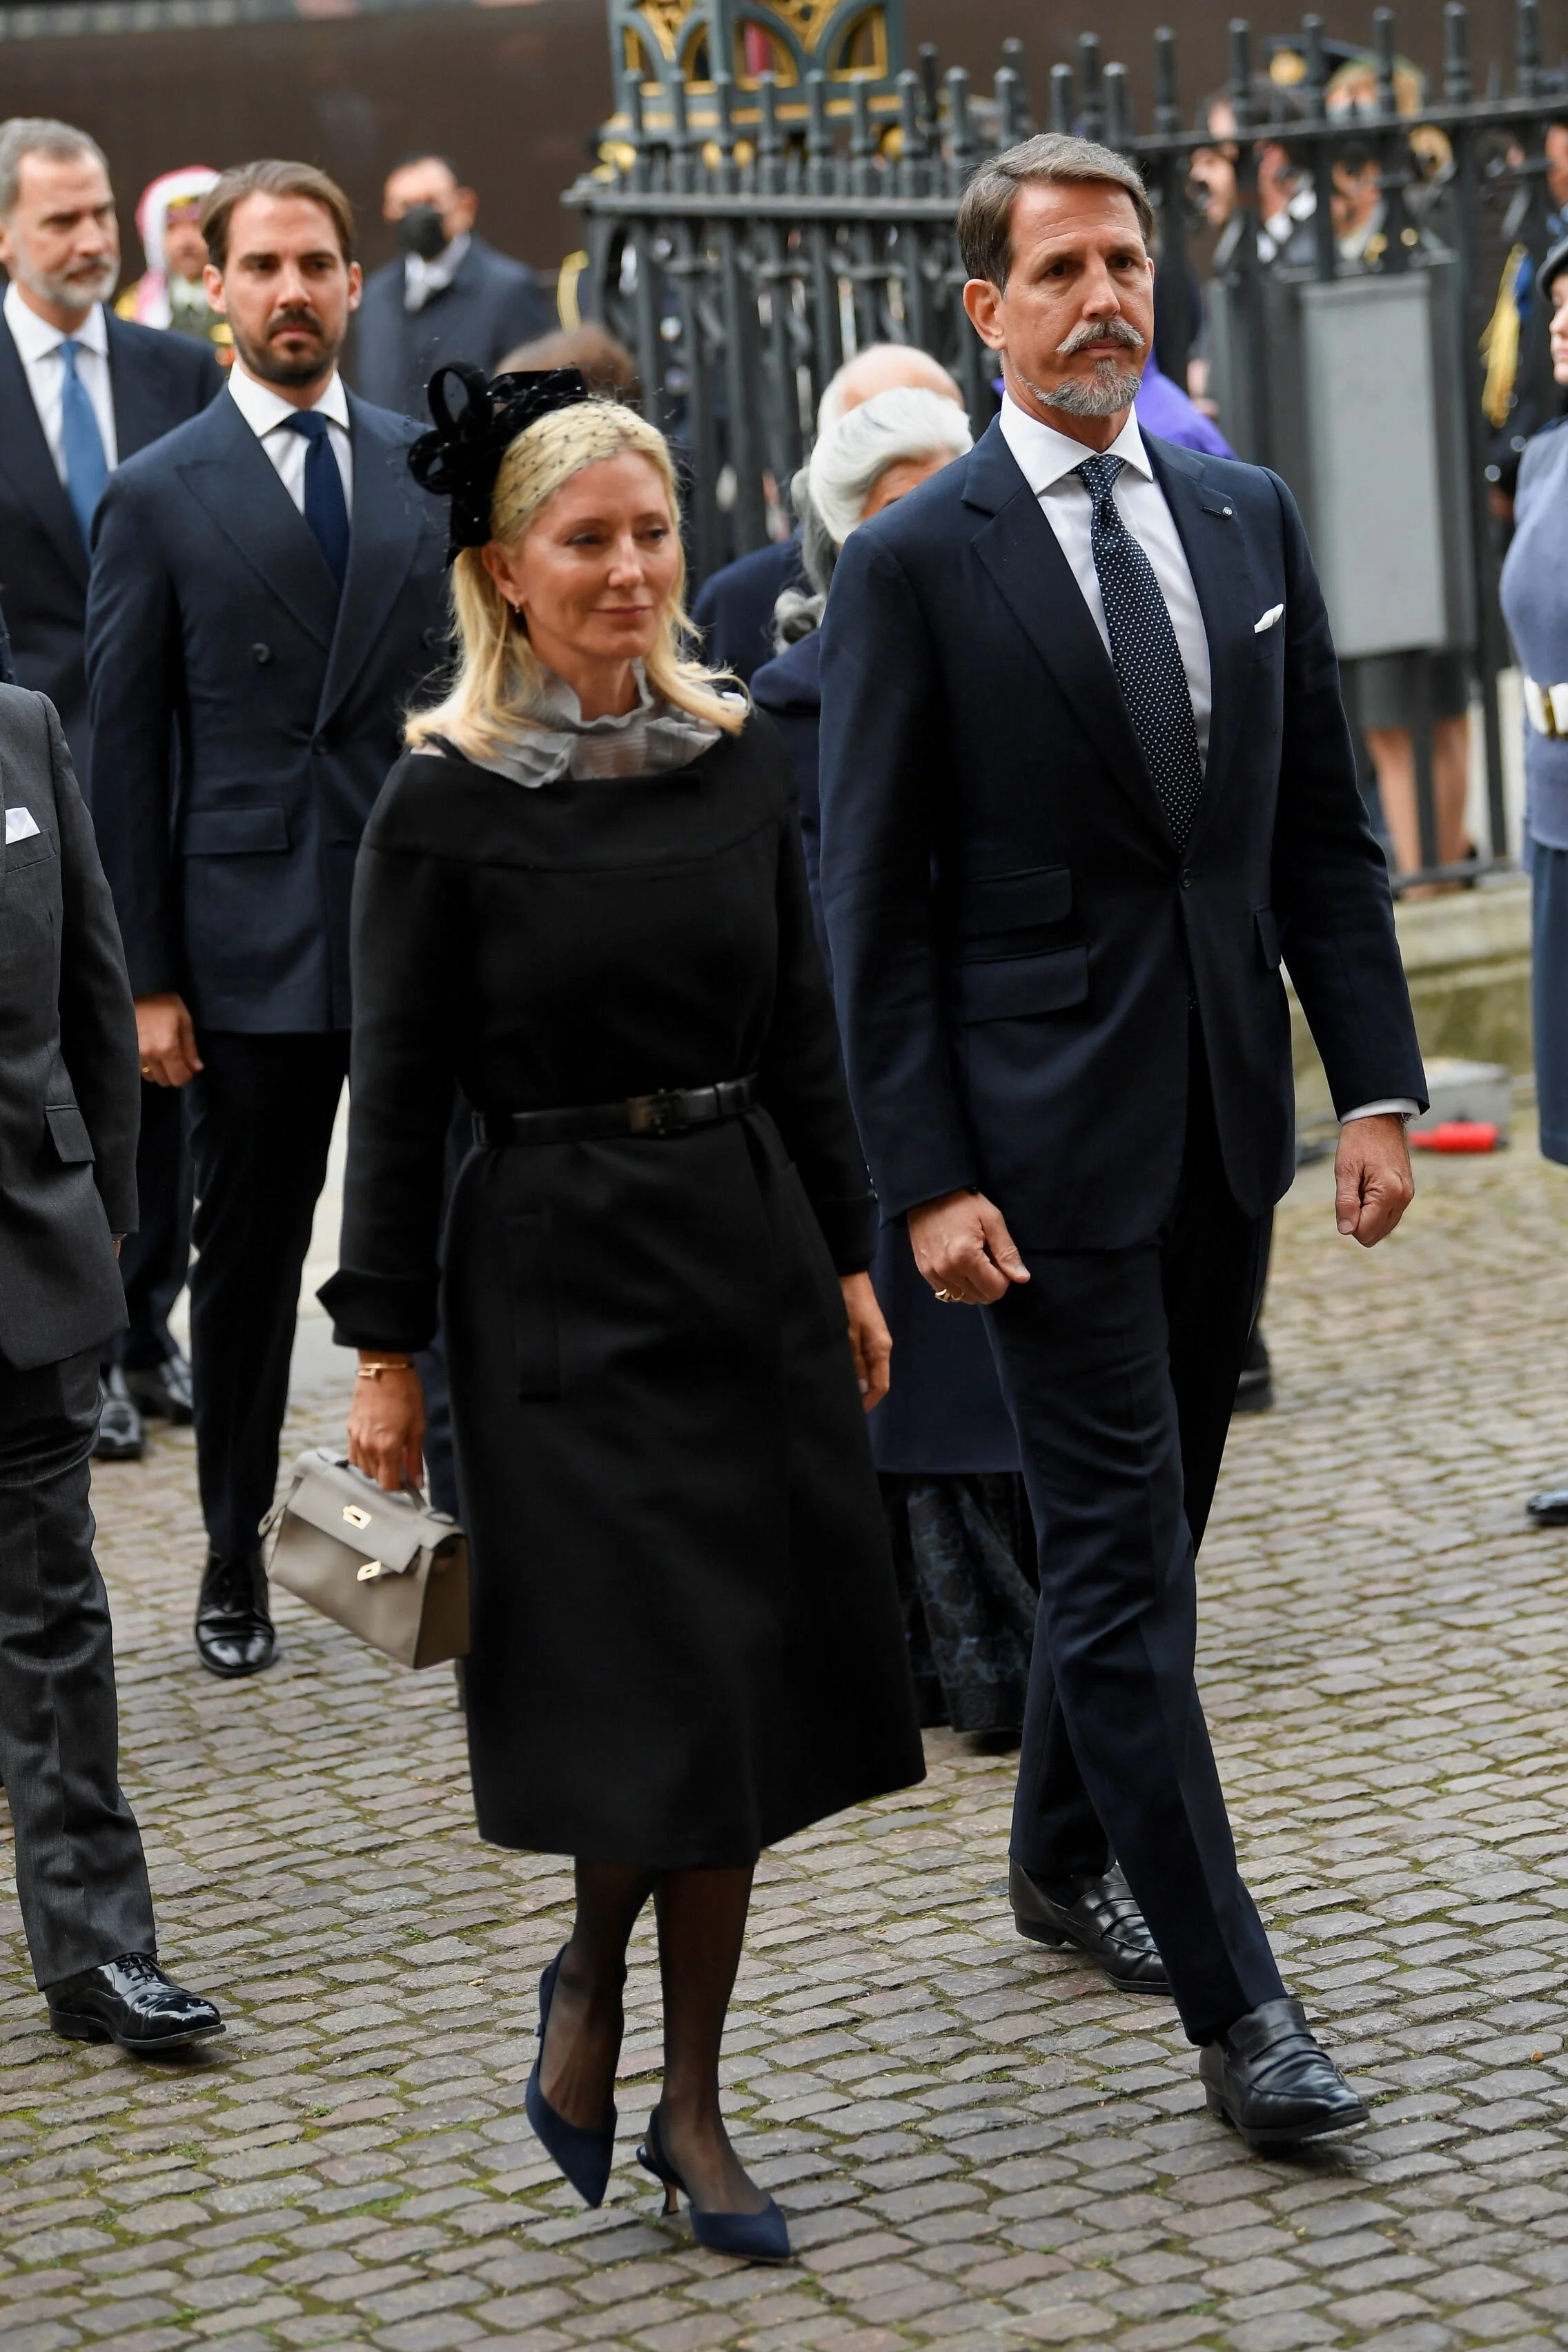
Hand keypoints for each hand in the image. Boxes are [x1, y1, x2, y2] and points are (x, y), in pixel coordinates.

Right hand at [135, 992, 201, 1087]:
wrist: (128, 995)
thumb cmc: (161, 1004)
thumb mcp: (183, 1019)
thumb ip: (190, 1046)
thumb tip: (196, 1068)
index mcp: (166, 1048)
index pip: (179, 1078)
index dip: (187, 1075)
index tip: (189, 1066)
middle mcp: (150, 1056)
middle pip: (166, 1081)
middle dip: (175, 1074)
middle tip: (178, 1061)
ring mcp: (135, 1057)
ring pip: (152, 1078)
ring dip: (161, 1072)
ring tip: (164, 1056)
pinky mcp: (126, 1055)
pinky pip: (140, 1072)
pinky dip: (149, 1068)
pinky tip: (152, 1055)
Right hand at [347, 1360, 425, 1491]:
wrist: (384, 1368)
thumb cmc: (405, 1393)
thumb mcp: (417, 1426)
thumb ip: (415, 1458)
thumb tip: (417, 1482)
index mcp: (386, 1447)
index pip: (388, 1484)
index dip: (400, 1488)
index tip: (409, 1482)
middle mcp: (367, 1446)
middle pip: (375, 1478)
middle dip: (390, 1477)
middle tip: (403, 1464)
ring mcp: (355, 1438)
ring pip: (363, 1468)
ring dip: (377, 1468)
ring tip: (390, 1454)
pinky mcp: (350, 1429)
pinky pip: (354, 1455)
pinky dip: (365, 1458)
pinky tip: (376, 1447)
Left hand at [840, 1272, 890, 1411]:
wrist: (848, 1272)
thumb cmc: (847, 1302)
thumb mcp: (847, 1333)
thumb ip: (854, 1361)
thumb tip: (859, 1388)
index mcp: (881, 1349)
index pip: (880, 1386)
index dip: (869, 1402)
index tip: (852, 1413)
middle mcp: (881, 1346)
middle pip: (875, 1379)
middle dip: (861, 1393)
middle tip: (840, 1402)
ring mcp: (874, 1338)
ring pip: (867, 1368)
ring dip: (856, 1379)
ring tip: (837, 1386)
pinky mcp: (865, 1331)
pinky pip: (862, 1357)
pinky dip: (853, 1366)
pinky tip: (839, 1367)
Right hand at [907, 1188, 1030, 1304]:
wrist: (928, 1194)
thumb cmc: (962, 1202)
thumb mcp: (992, 1220)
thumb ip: (1007, 1252)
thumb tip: (1022, 1278)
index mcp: (965, 1256)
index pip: (995, 1290)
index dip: (1004, 1277)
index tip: (999, 1259)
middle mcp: (947, 1269)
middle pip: (981, 1297)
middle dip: (990, 1282)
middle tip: (987, 1258)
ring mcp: (933, 1273)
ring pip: (965, 1298)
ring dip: (974, 1285)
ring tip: (972, 1260)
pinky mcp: (924, 1272)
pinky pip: (948, 1292)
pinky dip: (959, 1284)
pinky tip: (958, 1264)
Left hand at [1334, 1113, 1413, 1246]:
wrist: (1379, 1119)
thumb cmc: (1360, 1141)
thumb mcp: (1345, 1170)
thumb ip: (1345, 1203)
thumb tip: (1346, 1230)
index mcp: (1388, 1193)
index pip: (1365, 1231)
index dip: (1348, 1221)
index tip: (1346, 1198)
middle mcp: (1403, 1199)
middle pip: (1375, 1235)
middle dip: (1358, 1221)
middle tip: (1353, 1192)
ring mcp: (1407, 1196)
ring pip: (1383, 1228)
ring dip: (1367, 1215)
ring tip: (1361, 1188)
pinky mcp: (1407, 1193)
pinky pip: (1389, 1216)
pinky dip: (1376, 1210)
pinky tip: (1369, 1189)